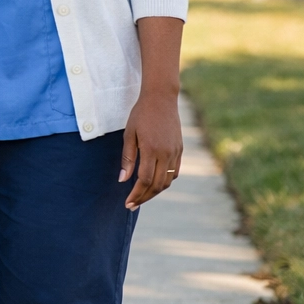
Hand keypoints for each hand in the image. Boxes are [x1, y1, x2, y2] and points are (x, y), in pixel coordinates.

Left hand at [119, 91, 182, 209]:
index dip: (136, 194)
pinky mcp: (180, 149)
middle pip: (157, 185)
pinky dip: (165, 181)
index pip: (144, 180)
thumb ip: (127, 158)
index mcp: (151, 150)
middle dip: (144, 197)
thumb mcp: (129, 134)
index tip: (128, 203)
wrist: (161, 98)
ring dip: (155, 192)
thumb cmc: (141, 114)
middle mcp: (166, 153)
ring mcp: (175, 152)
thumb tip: (123, 180)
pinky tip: (155, 183)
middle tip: (132, 205)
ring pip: (167, 181)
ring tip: (142, 196)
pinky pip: (174, 172)